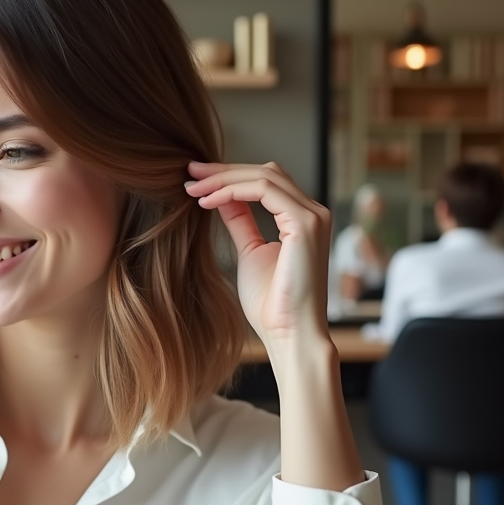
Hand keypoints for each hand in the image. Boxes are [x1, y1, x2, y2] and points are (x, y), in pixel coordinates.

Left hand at [185, 161, 331, 344]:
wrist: (288, 333)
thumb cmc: (271, 303)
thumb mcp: (250, 251)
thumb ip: (240, 221)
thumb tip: (221, 196)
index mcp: (302, 219)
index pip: (267, 182)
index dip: (230, 176)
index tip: (195, 179)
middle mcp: (313, 213)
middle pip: (267, 172)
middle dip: (224, 170)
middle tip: (190, 173)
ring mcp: (313, 216)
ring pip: (265, 176)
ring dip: (224, 179)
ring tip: (193, 188)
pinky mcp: (305, 224)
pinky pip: (264, 190)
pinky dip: (233, 190)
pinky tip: (208, 201)